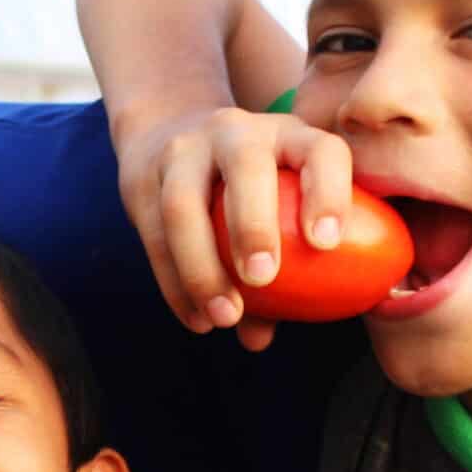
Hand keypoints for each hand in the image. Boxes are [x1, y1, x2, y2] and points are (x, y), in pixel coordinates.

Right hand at [116, 104, 353, 350]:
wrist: (166, 135)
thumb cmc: (248, 188)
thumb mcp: (276, 202)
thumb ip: (286, 267)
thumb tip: (264, 338)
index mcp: (288, 136)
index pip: (320, 151)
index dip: (328, 191)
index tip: (325, 243)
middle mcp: (236, 132)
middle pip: (245, 166)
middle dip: (252, 224)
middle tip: (262, 280)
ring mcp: (184, 151)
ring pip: (184, 204)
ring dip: (202, 267)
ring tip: (224, 317)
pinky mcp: (143, 179)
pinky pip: (154, 235)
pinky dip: (175, 284)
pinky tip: (197, 320)